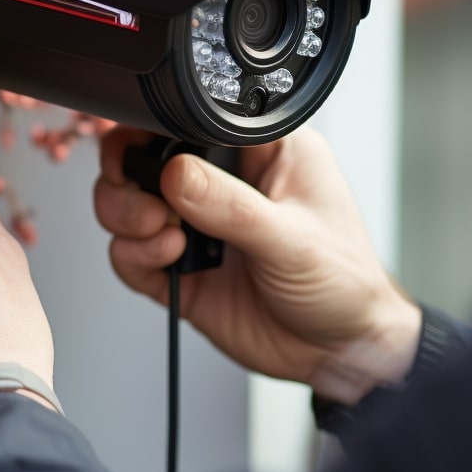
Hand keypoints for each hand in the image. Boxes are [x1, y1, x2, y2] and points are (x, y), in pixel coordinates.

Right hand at [93, 126, 420, 402]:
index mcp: (259, 152)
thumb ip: (231, 206)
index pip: (192, 118)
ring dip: (126, 213)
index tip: (143, 148)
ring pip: (127, 201)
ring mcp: (196, 225)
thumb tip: (176, 173)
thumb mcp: (293, 239)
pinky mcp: (178, 268)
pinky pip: (130, 253)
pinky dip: (132, 254)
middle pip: (144, 156)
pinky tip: (165, 258)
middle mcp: (222, 183)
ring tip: (158, 229)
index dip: (155, 126)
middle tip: (146, 198)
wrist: (339, 354)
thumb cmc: (345, 284)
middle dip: (128, 174)